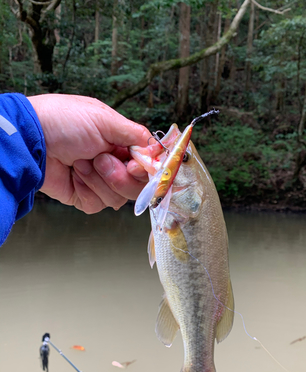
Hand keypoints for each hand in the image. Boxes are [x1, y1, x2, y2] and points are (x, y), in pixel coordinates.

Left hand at [28, 94, 150, 212]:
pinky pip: (99, 203)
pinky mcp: (85, 197)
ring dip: (100, 179)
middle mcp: (114, 163)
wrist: (32, 140)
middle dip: (119, 175)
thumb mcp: (105, 119)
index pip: (148, 165)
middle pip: (137, 185)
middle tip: (101, 158)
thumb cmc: (63, 121)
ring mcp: (100, 182)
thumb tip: (158, 150)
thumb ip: (137, 135)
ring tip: (81, 161)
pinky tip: (75, 174)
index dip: (146, 170)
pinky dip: (88, 188)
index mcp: (121, 144)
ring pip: (119, 197)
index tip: (136, 165)